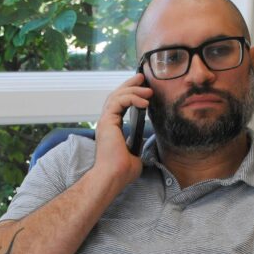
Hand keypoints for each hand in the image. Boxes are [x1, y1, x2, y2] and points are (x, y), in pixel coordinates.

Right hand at [93, 73, 152, 187]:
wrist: (113, 176)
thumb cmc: (121, 171)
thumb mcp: (135, 157)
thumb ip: (136, 148)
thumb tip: (142, 147)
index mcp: (111, 129)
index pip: (119, 105)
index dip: (130, 94)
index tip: (143, 89)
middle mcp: (106, 123)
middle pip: (116, 95)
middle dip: (130, 84)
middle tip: (142, 77)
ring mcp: (105, 121)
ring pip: (117, 96)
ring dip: (134, 90)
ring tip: (148, 90)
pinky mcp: (107, 121)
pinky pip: (119, 102)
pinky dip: (132, 98)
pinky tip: (144, 102)